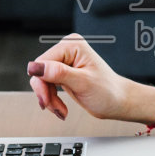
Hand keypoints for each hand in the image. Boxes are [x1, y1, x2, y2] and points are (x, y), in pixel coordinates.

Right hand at [28, 35, 143, 122]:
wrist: (118, 102)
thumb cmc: (109, 92)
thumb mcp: (83, 82)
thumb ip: (58, 73)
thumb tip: (35, 67)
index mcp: (72, 45)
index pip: (42, 62)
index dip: (41, 82)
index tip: (46, 100)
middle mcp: (67, 50)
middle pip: (40, 72)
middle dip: (45, 93)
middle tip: (54, 107)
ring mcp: (65, 62)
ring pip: (41, 81)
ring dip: (48, 98)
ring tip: (61, 110)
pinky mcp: (63, 73)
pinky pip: (47, 85)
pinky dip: (52, 99)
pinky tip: (60, 107)